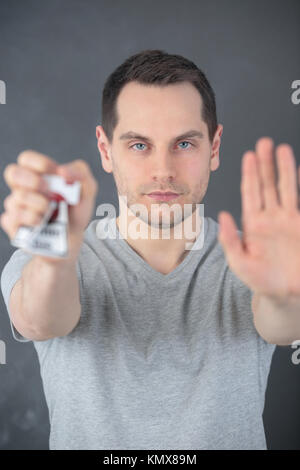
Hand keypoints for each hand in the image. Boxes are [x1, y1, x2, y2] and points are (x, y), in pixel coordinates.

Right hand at [1, 150, 97, 262]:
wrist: (72, 238)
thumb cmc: (75, 210)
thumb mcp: (87, 189)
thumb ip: (81, 172)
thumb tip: (62, 170)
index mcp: (38, 175)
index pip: (27, 159)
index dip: (40, 163)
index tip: (57, 173)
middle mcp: (24, 188)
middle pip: (13, 172)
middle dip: (33, 180)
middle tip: (50, 192)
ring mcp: (16, 206)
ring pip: (17, 198)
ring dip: (40, 205)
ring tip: (51, 212)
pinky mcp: (13, 225)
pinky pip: (14, 217)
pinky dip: (32, 220)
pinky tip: (42, 223)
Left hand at [217, 137, 299, 299]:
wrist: (287, 294)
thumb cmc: (262, 281)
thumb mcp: (240, 262)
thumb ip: (230, 239)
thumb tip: (222, 215)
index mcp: (253, 225)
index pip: (250, 194)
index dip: (249, 175)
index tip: (248, 156)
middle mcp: (269, 218)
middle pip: (266, 185)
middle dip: (265, 164)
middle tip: (263, 143)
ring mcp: (286, 220)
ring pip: (284, 188)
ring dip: (283, 168)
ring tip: (280, 148)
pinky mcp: (299, 225)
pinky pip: (299, 200)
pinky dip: (299, 184)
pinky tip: (298, 169)